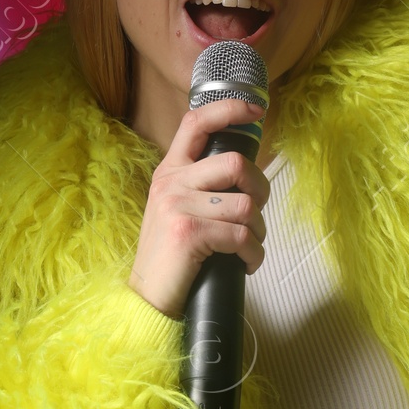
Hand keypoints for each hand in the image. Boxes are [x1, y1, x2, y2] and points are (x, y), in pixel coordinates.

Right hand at [129, 96, 269, 318]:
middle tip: (256, 216)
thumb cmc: (174, 257)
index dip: (228, 108)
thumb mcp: (179, 209)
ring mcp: (177, 205)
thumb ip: (203, 186)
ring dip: (258, 231)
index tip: (256, 110)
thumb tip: (247, 174)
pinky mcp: (189, 232)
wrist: (147, 299)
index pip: (196, 122)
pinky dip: (254, 255)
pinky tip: (245, 265)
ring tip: (248, 247)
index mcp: (170, 171)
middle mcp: (171, 182)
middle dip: (261, 190)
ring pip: (246, 205)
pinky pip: (242, 235)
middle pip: (236, 163)